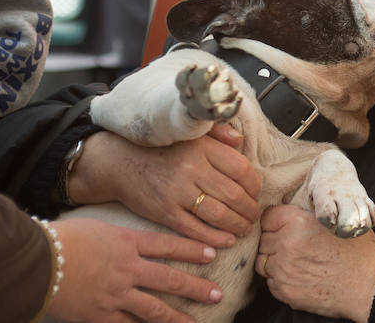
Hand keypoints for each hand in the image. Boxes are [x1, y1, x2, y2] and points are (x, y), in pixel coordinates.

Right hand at [46, 218, 221, 322]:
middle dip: (195, 287)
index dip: (191, 250)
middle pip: (168, 279)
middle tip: (217, 294)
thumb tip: (131, 243)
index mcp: (126, 242)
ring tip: (196, 322)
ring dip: (178, 317)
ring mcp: (116, 294)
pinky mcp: (101, 315)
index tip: (212, 253)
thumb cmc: (60, 239)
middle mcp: (127, 268)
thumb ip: (117, 238)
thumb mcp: (96, 228)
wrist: (37, 262)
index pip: (167, 245)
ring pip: (155, 308)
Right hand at [68, 126, 260, 247]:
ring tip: (244, 229)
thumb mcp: (188, 134)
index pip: (241, 169)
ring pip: (219, 215)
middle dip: (250, 210)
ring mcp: (177, 192)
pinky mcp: (164, 212)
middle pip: (234, 194)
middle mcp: (191, 168)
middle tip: (254, 216)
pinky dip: (215, 238)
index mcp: (200, 147)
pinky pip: (196, 230)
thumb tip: (240, 141)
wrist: (118, 161)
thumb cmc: (159, 148)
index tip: (255, 193)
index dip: (254, 185)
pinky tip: (226, 240)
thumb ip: (216, 134)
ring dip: (238, 226)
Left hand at [255, 204, 374, 322]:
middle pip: (263, 240)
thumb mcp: (335, 219)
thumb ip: (307, 214)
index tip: (282, 226)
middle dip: (274, 241)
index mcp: (297, 222)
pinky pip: (271, 282)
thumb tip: (290, 210)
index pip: (267, 217)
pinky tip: (299, 277)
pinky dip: (280, 280)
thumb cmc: (357, 250)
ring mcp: (283, 270)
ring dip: (274, 261)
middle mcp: (286, 244)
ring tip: (294, 262)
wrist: (369, 284)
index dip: (275, 221)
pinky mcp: (286, 291)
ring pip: (263, 262)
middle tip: (292, 246)